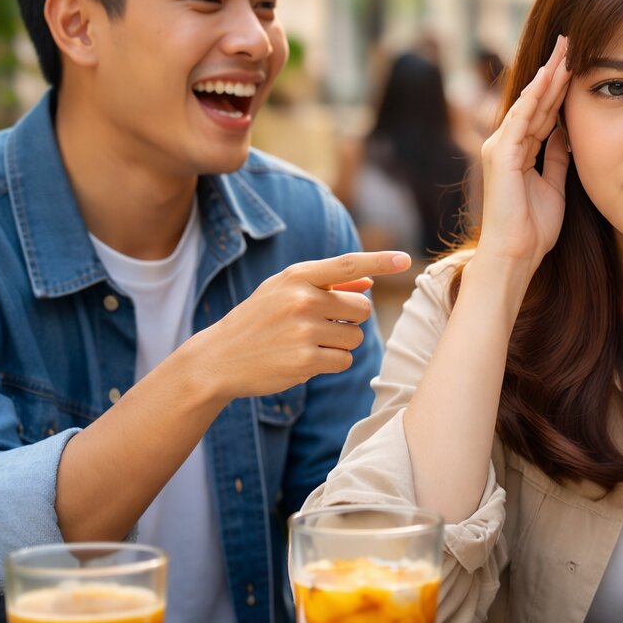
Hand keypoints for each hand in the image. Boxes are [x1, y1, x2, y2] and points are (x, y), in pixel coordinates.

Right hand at [185, 250, 409, 401]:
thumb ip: (327, 285)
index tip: (405, 259)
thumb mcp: (283, 292)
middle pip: (362, 308)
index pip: (348, 264)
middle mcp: (302, 299)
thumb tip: (369, 284)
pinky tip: (304, 359)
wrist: (217, 358)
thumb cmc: (258, 320)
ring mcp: (304, 330)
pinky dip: (332, 363)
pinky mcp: (305, 360)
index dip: (379, 261)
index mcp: (297, 277)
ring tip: (308, 342)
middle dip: (350, 318)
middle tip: (321, 324)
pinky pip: (344, 361)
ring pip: (355, 336)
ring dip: (341, 343)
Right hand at [475, 35, 571, 273]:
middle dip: (554, 71)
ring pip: (529, 103)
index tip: (577, 63)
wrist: (515, 255)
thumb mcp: (554, 186)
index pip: (543, 111)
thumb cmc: (533, 229)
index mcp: (520, 152)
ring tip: (565, 49)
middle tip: (570, 41)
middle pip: (536, 100)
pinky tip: (548, 76)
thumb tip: (568, 133)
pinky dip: (535, 96)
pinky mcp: (501, 155)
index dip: (560, 87)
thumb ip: (557, 158)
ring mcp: (501, 147)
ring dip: (547, 75)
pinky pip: (521, 118)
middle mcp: (506, 144)